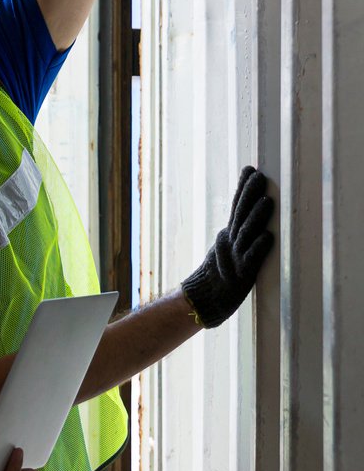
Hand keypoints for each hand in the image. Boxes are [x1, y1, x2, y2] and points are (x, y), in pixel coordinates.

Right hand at [181, 165, 276, 326]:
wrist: (202, 301)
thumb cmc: (218, 277)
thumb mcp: (226, 252)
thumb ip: (235, 237)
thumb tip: (242, 222)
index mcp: (227, 236)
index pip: (236, 207)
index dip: (242, 188)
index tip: (250, 169)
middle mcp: (229, 243)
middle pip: (240, 215)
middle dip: (249, 194)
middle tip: (259, 176)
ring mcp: (234, 258)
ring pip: (246, 234)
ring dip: (257, 217)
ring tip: (268, 200)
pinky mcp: (241, 275)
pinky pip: (251, 260)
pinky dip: (259, 248)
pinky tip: (268, 237)